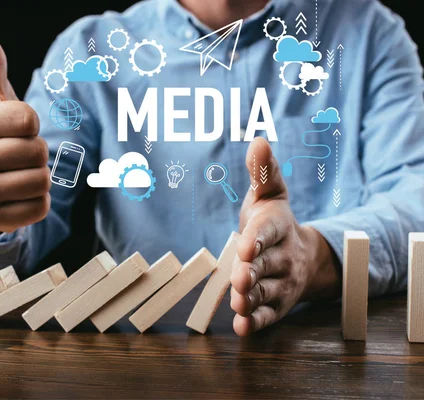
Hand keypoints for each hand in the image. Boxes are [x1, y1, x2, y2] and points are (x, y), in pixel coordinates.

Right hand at [0, 25, 50, 232]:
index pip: (29, 120)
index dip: (32, 123)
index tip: (16, 127)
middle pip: (39, 153)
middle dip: (39, 152)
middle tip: (20, 154)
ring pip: (42, 182)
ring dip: (40, 177)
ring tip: (20, 173)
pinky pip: (40, 209)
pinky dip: (39, 202)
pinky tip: (21, 195)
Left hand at [230, 138, 340, 335]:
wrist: (304, 256)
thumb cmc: (275, 223)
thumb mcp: (270, 195)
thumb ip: (263, 172)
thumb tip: (258, 140)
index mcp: (277, 228)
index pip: (267, 232)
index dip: (257, 239)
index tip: (245, 245)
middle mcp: (283, 257)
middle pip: (267, 266)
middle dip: (253, 272)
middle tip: (240, 278)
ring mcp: (282, 284)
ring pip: (267, 293)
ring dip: (252, 299)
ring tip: (238, 304)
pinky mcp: (278, 305)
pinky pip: (269, 316)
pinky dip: (257, 323)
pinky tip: (243, 328)